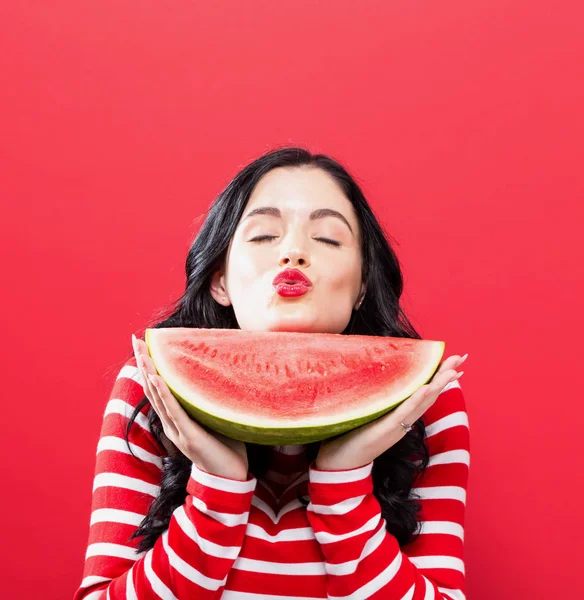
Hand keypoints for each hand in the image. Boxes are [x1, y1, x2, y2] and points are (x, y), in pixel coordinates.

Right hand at [132, 334, 249, 480]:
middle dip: (144, 363)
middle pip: (152, 389)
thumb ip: (209, 401)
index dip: (149, 368)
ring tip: (142, 353)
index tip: (143, 346)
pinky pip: (174, 412)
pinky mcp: (189, 436)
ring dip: (149, 374)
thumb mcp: (214, 418)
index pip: (158, 389)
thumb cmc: (227, 448)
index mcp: (177, 420)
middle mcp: (172, 424)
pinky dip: (164, 394)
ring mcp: (179, 430)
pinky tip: (156, 379)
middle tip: (135, 339)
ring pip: (159, 397)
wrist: (230, 479)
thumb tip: (218, 374)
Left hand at [315, 353, 467, 470]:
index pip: (424, 392)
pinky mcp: (386, 429)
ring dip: (438, 385)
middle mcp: (403, 420)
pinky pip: (404, 413)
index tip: (454, 364)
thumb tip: (381, 383)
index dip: (439, 378)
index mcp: (400, 416)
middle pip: (428, 394)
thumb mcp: (370, 415)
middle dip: (445, 375)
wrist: (341, 464)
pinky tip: (426, 388)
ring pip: (422, 402)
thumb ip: (379, 402)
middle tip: (461, 358)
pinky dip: (416, 400)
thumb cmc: (352, 438)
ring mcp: (397, 426)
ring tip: (452, 370)